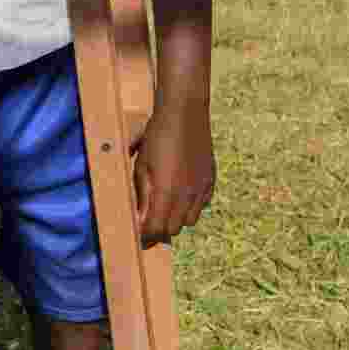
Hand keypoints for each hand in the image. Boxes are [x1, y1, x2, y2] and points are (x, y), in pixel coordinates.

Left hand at [132, 102, 214, 248]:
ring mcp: (201, 189)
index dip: (145, 235)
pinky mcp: (211, 181)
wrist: (185, 113)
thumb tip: (139, 217)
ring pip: (189, 221)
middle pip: (173, 229)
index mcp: (166, 192)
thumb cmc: (157, 137)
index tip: (137, 234)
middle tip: (147, 221)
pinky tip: (180, 195)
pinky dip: (190, 207)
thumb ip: (141, 194)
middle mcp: (187, 195)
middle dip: (159, 229)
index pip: (156, 228)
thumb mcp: (142, 165)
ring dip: (176, 220)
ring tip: (164, 207)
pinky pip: (201, 206)